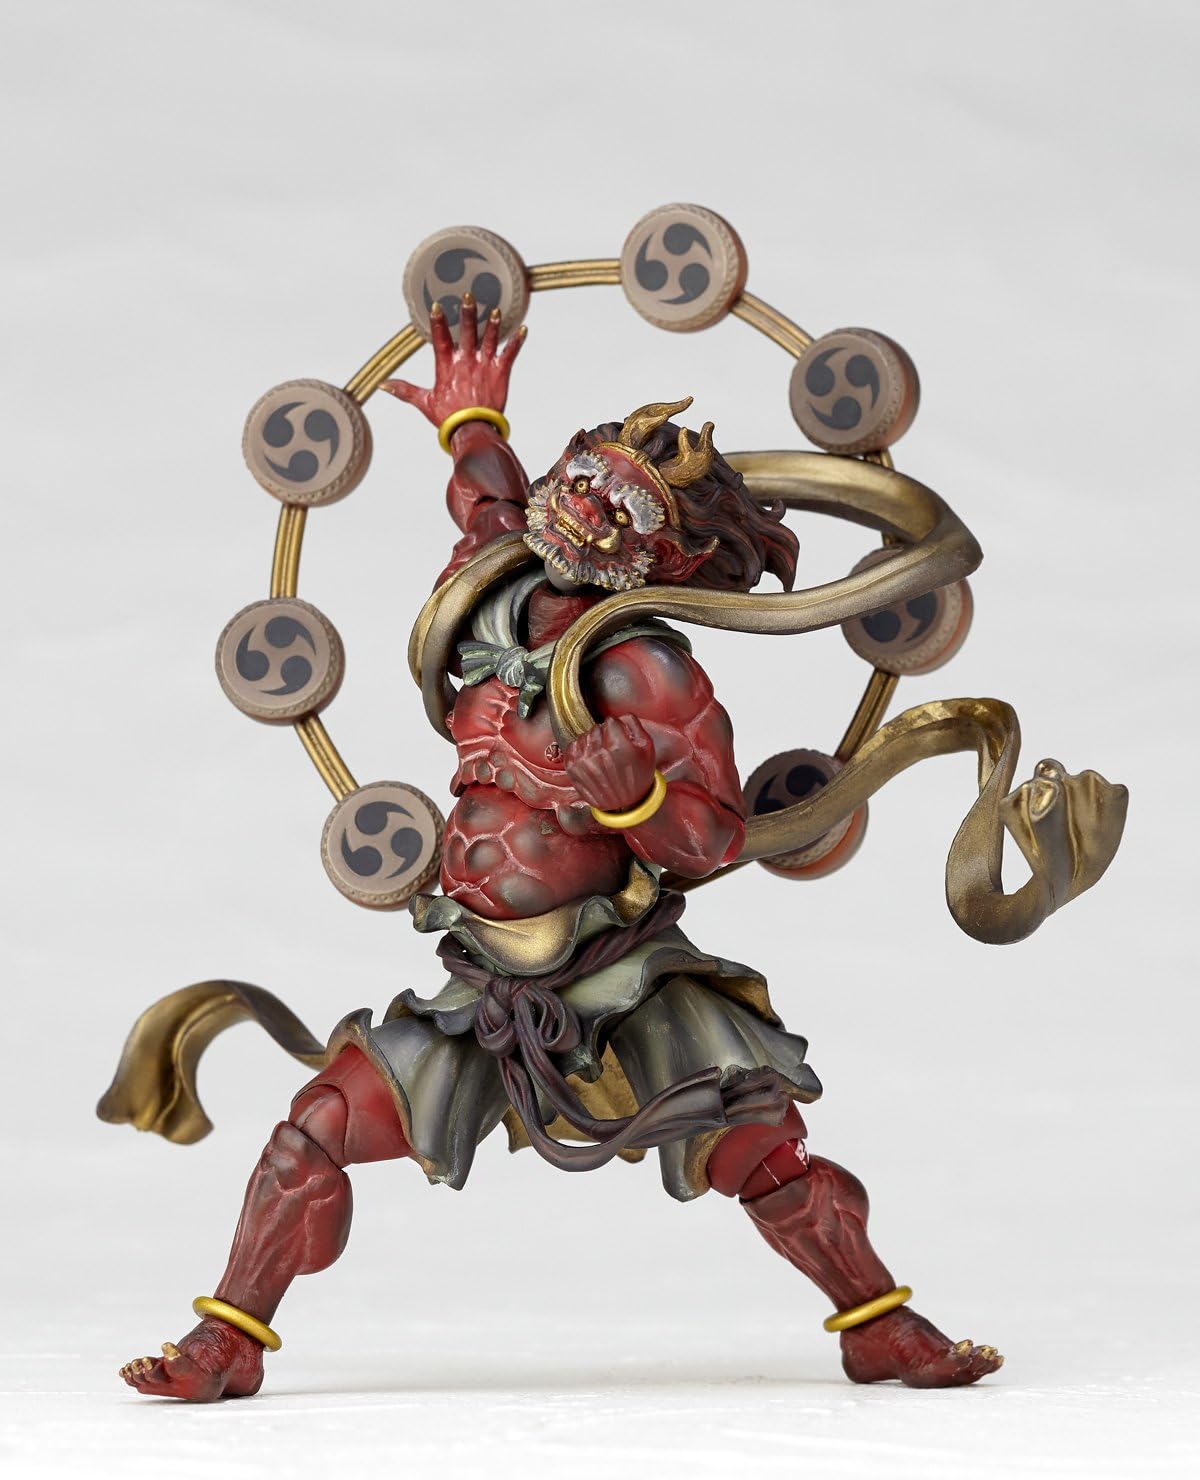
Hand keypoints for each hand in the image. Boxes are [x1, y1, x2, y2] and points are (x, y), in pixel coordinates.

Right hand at [380, 293, 526, 427]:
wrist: (473, 431)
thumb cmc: (449, 419)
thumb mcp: (424, 402)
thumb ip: (404, 390)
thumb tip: (383, 385)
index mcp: (446, 367)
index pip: (440, 339)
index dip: (438, 321)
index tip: (437, 305)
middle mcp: (465, 362)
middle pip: (466, 332)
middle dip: (468, 313)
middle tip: (469, 296)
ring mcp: (484, 366)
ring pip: (489, 339)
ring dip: (493, 323)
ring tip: (497, 309)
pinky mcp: (500, 373)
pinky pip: (510, 354)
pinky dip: (517, 342)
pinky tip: (524, 329)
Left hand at [564, 716, 658, 814]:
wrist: (627, 804)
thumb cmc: (639, 775)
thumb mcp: (647, 748)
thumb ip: (634, 725)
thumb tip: (620, 716)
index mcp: (618, 746)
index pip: (610, 721)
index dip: (616, 727)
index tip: (619, 736)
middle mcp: (599, 753)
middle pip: (596, 727)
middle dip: (604, 734)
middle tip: (611, 747)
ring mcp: (583, 762)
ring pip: (584, 736)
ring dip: (592, 741)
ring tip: (601, 755)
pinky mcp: (572, 769)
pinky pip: (572, 746)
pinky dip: (580, 749)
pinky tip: (590, 758)